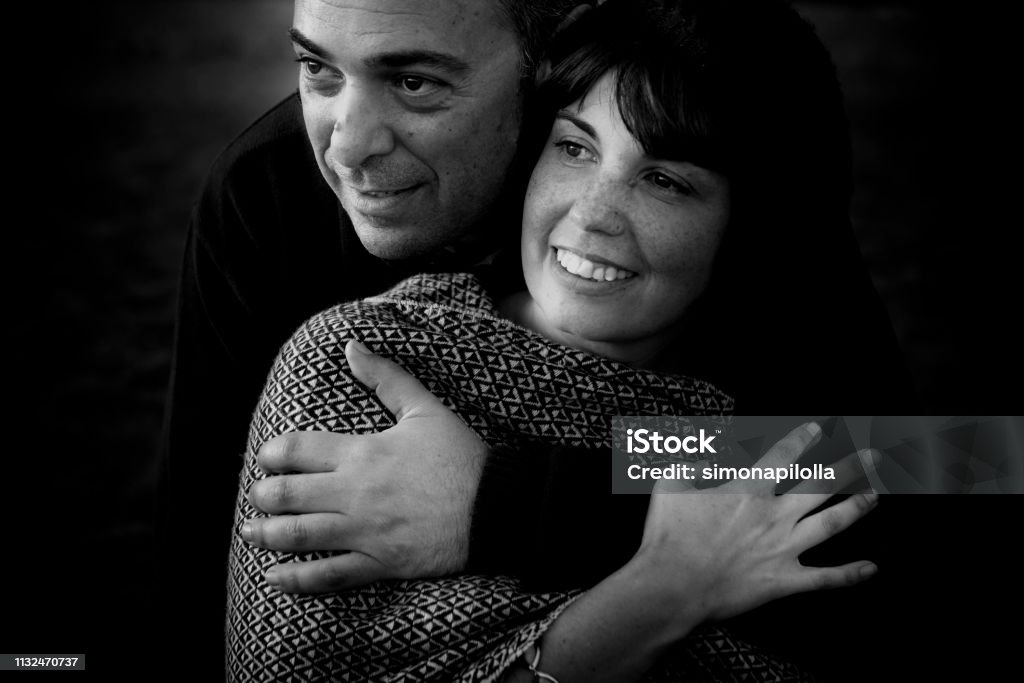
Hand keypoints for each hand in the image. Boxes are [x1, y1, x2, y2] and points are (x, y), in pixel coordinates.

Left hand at [243, 340, 487, 592]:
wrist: (497, 506)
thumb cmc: (462, 457)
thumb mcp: (425, 408)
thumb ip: (386, 377)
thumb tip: (351, 346)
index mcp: (363, 452)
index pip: (299, 451)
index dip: (273, 455)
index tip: (265, 459)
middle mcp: (356, 493)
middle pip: (290, 495)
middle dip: (263, 495)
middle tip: (256, 496)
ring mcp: (366, 531)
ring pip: (301, 535)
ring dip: (267, 534)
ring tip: (250, 532)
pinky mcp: (380, 562)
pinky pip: (330, 575)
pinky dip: (297, 579)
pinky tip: (274, 577)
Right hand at [631, 422, 879, 629]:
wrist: (672, 585)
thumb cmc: (668, 535)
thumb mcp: (670, 484)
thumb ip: (691, 463)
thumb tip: (703, 457)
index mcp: (748, 489)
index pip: (784, 456)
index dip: (803, 439)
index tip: (818, 428)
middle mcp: (774, 515)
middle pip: (822, 485)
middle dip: (851, 467)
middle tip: (873, 456)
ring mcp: (783, 548)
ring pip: (832, 523)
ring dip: (858, 507)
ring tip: (876, 494)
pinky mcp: (784, 580)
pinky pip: (825, 578)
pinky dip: (850, 574)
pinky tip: (871, 568)